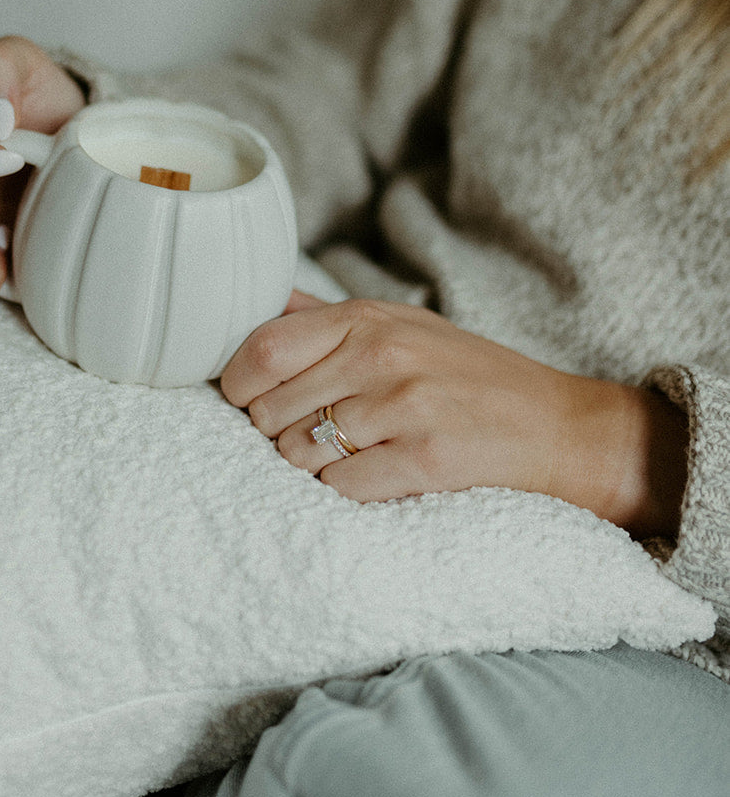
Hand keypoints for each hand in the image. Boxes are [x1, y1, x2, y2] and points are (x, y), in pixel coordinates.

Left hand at [221, 295, 688, 539]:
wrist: (558, 426)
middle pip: (270, 408)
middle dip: (274, 432)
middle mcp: (381, 355)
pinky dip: (344, 492)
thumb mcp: (400, 325)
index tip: (247, 400)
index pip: (261, 348)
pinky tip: (372, 478)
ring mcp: (403, 405)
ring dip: (308, 467)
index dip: (238, 384)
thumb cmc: (468, 376)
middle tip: (307, 436)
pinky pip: (340, 487)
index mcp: (366, 318)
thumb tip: (258, 304)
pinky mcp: (425, 458)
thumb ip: (326, 317)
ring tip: (345, 457)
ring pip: (298, 452)